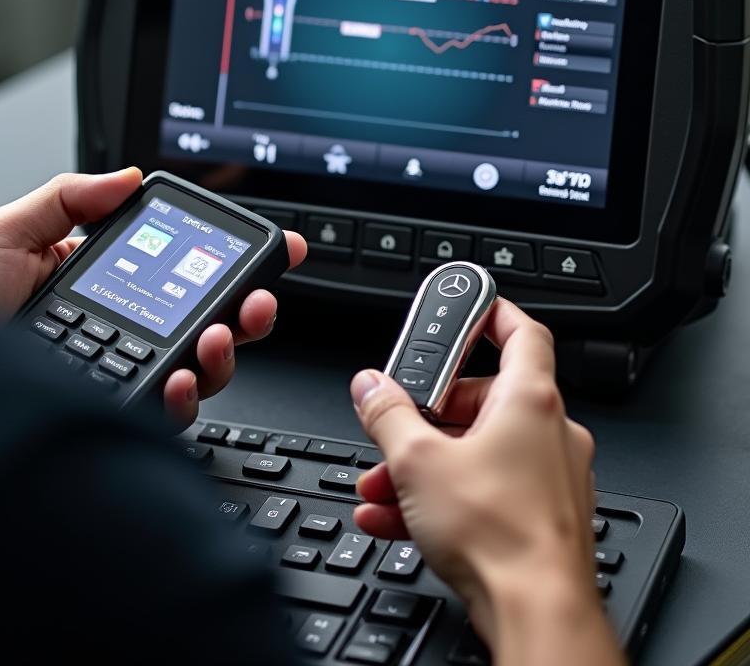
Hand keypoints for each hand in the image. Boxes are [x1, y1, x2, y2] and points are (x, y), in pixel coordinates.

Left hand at [0, 168, 306, 427]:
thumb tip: (129, 176)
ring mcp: (118, 375)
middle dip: (245, 310)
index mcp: (101, 284)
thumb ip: (67, 200)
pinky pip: (165, 412)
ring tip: (213, 338)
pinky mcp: (110, 415)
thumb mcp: (4, 234)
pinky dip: (184, 396)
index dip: (229, 262)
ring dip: (222, 353)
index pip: (180, 271)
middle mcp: (119, 332)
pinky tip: (177, 377)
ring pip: (197, 371)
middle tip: (255, 303)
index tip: (271, 250)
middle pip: (204, 323)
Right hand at [349, 299, 621, 665]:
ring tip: (383, 485)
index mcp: (530, 400)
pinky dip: (442, 497)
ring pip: (476, 452)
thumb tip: (371, 386)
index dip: (492, 313)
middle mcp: (550, 434)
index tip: (468, 306)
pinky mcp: (541, 518)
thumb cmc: (500, 535)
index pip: (522, 332)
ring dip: (424, 464)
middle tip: (394, 423)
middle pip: (482, 400)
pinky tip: (396, 518)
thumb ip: (388, 414)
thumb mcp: (417, 460)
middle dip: (427, 415)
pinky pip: (483, 491)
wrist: (538, 614)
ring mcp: (550, 478)